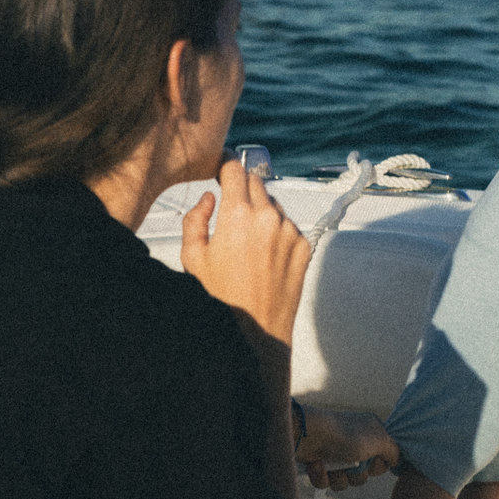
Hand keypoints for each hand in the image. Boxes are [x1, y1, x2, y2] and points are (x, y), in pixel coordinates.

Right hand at [182, 158, 310, 345]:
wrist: (256, 332)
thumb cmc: (221, 299)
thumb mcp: (193, 258)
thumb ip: (196, 219)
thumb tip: (209, 199)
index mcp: (238, 216)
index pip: (235, 170)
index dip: (226, 165)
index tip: (223, 168)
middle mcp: (268, 218)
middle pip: (256, 182)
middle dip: (242, 189)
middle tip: (231, 210)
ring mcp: (290, 231)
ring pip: (274, 204)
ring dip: (261, 212)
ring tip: (247, 243)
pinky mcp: (305, 245)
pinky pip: (289, 226)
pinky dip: (277, 232)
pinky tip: (264, 256)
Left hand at [297, 407, 398, 489]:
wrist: (307, 435)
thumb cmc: (346, 436)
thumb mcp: (379, 440)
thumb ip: (394, 451)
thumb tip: (396, 460)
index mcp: (371, 432)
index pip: (384, 458)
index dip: (379, 465)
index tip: (373, 461)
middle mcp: (356, 442)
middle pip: (365, 473)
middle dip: (358, 474)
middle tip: (353, 464)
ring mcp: (337, 453)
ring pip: (347, 480)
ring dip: (340, 477)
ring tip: (332, 466)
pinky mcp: (320, 463)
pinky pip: (328, 482)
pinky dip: (323, 476)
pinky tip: (317, 465)